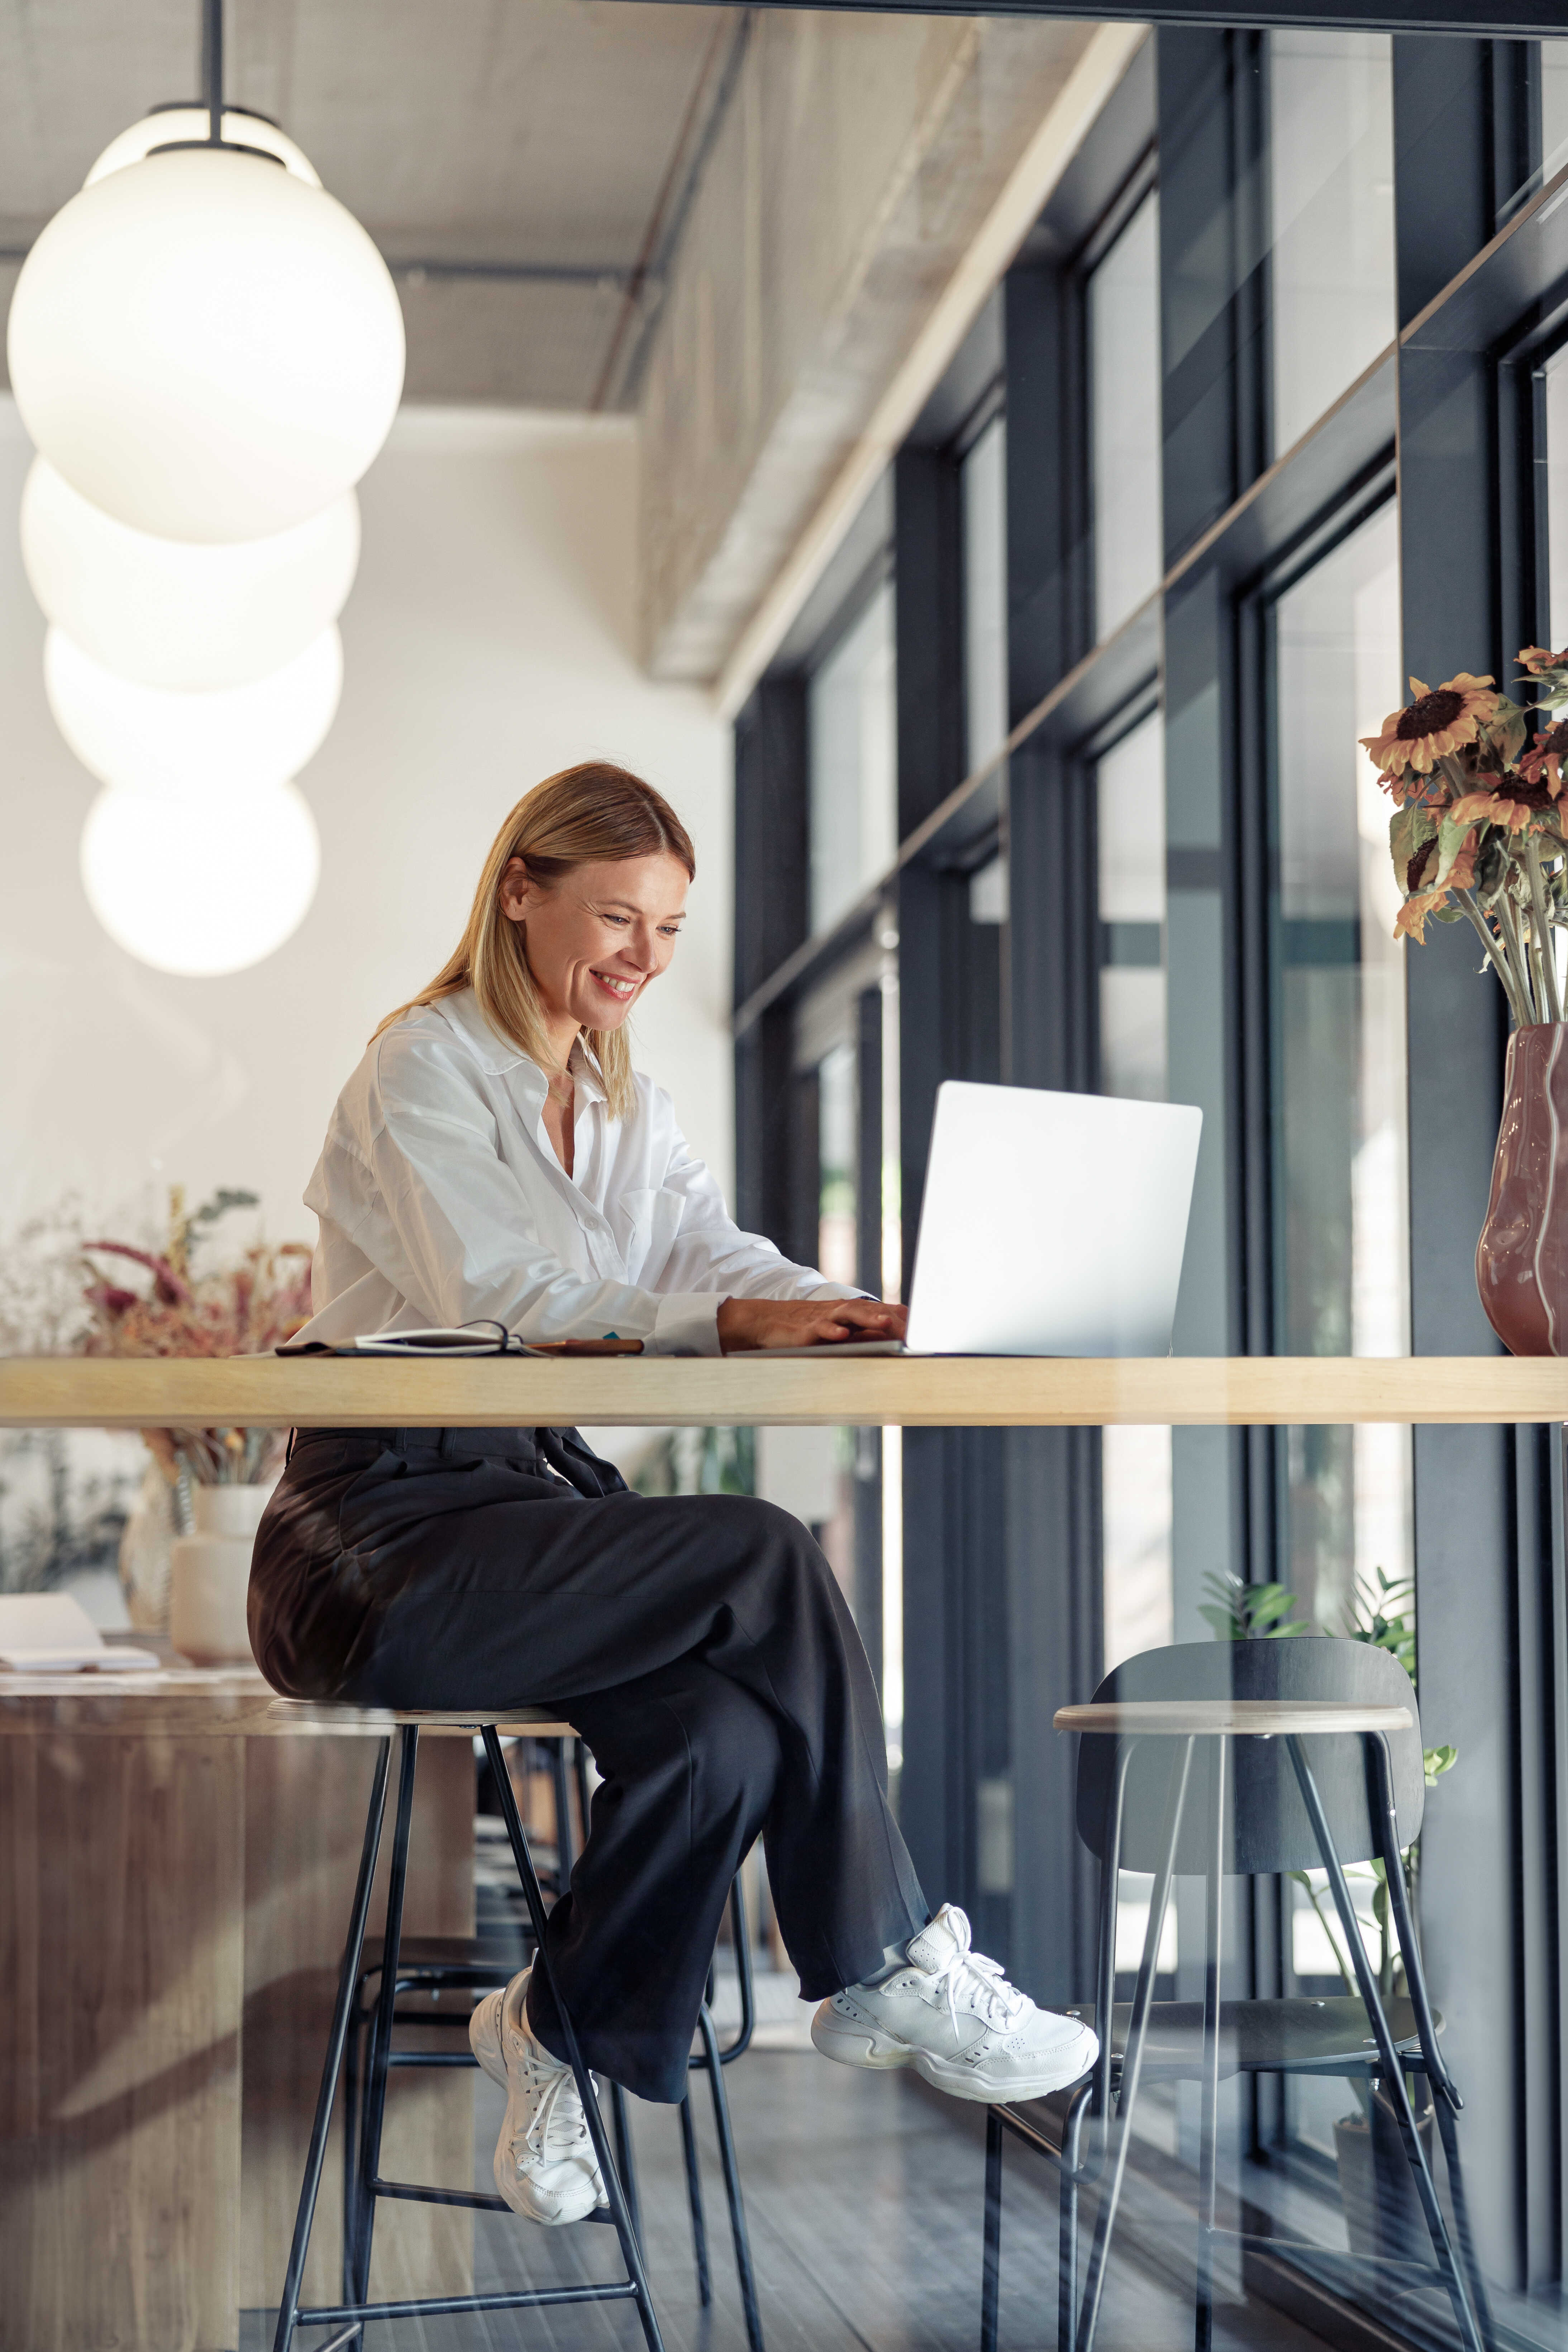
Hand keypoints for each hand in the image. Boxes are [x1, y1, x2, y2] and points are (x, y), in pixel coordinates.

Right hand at [716, 1295, 907, 1353]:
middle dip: (895, 1318)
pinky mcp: (806, 1329)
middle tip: (915, 1328)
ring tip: (887, 1322)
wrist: (770, 1322)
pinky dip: (831, 1330)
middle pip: (873, 1310)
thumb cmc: (810, 1328)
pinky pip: (820, 1328)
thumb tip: (899, 1331)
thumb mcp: (843, 1329)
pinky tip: (841, 1334)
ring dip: (870, 1317)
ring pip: (850, 1314)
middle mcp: (843, 1312)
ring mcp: (825, 1318)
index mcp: (854, 1313)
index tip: (928, 1331)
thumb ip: (869, 1330)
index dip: (906, 1321)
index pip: (885, 1312)